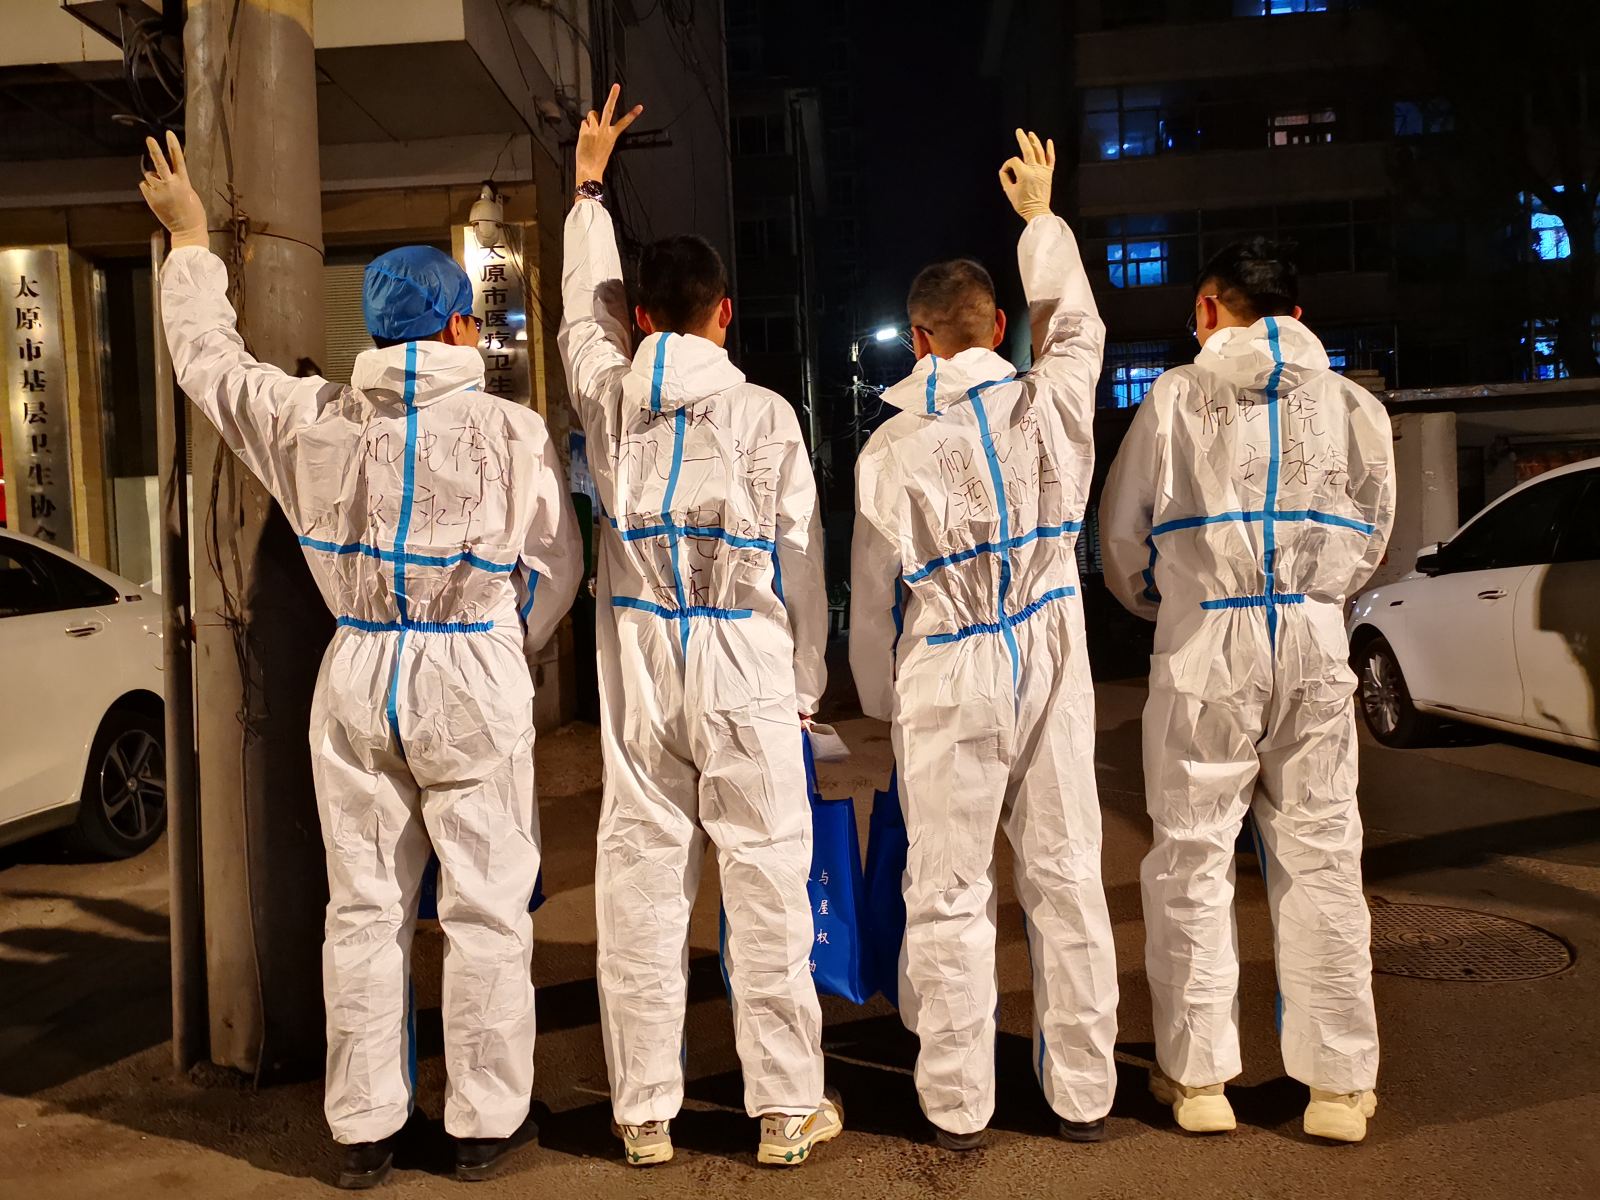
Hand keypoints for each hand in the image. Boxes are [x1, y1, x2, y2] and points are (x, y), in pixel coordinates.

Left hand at [139, 131, 208, 248]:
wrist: (188, 231)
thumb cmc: (193, 214)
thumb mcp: (191, 194)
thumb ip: (179, 182)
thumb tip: (164, 175)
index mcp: (184, 183)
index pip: (178, 160)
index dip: (173, 146)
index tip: (169, 134)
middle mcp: (171, 185)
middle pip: (160, 163)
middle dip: (154, 150)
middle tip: (149, 138)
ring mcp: (159, 192)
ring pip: (150, 176)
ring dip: (153, 178)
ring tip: (161, 189)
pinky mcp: (151, 199)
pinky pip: (145, 186)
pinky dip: (148, 188)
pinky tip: (157, 196)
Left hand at [575, 83, 642, 189]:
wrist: (589, 168)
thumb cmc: (598, 159)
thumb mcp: (606, 146)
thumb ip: (602, 132)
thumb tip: (595, 121)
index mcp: (612, 135)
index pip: (624, 123)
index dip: (632, 114)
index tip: (640, 107)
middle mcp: (604, 130)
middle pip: (608, 109)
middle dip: (613, 96)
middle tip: (616, 86)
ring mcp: (594, 129)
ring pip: (592, 114)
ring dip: (591, 119)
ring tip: (591, 130)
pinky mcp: (584, 131)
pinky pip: (583, 123)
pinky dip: (584, 129)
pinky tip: (584, 137)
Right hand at [998, 128, 1054, 222]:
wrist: (1037, 211)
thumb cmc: (1022, 204)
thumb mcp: (1009, 191)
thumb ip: (1005, 178)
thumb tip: (1004, 169)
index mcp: (1024, 174)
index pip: (1013, 161)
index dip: (1007, 165)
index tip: (1005, 173)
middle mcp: (1035, 169)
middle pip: (1028, 150)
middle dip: (1022, 139)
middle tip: (1019, 131)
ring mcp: (1043, 171)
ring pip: (1039, 152)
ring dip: (1035, 141)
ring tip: (1030, 134)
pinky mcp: (1048, 174)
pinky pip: (1050, 159)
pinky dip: (1050, 150)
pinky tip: (1049, 141)